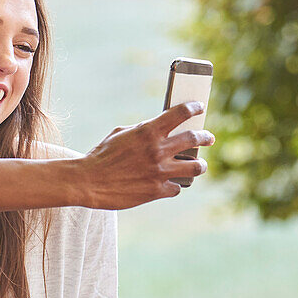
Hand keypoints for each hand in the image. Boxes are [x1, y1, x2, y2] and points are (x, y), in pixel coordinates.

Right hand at [80, 101, 214, 209]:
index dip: (193, 108)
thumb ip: (142, 130)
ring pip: (195, 167)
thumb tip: (158, 128)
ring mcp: (159, 171)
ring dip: (200, 164)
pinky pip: (176, 187)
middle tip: (209, 137)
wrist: (88, 182)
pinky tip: (171, 184)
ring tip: (200, 164)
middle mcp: (157, 150)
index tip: (199, 107)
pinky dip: (174, 185)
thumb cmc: (102, 155)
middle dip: (205, 137)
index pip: (179, 113)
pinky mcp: (157, 191)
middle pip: (194, 139)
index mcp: (148, 131)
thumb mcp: (121, 133)